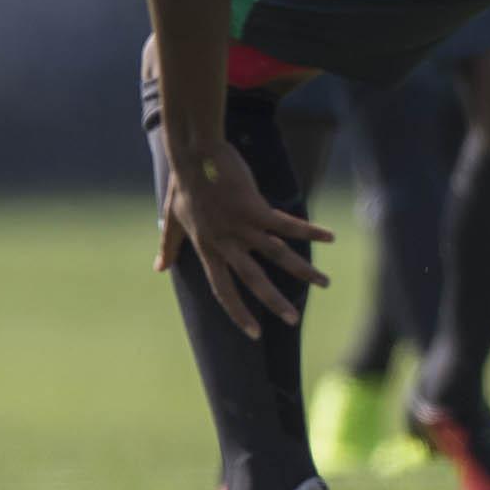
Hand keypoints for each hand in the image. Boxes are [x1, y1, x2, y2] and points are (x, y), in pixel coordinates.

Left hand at [154, 140, 332, 336]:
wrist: (194, 155)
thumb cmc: (185, 185)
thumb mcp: (172, 218)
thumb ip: (168, 244)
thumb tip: (158, 268)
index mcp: (207, 249)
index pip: (223, 290)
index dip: (238, 313)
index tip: (254, 333)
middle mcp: (225, 243)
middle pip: (253, 280)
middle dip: (275, 302)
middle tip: (293, 321)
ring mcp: (241, 226)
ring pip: (276, 255)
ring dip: (302, 271)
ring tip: (325, 283)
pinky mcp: (255, 208)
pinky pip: (286, 225)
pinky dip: (310, 231)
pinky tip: (330, 237)